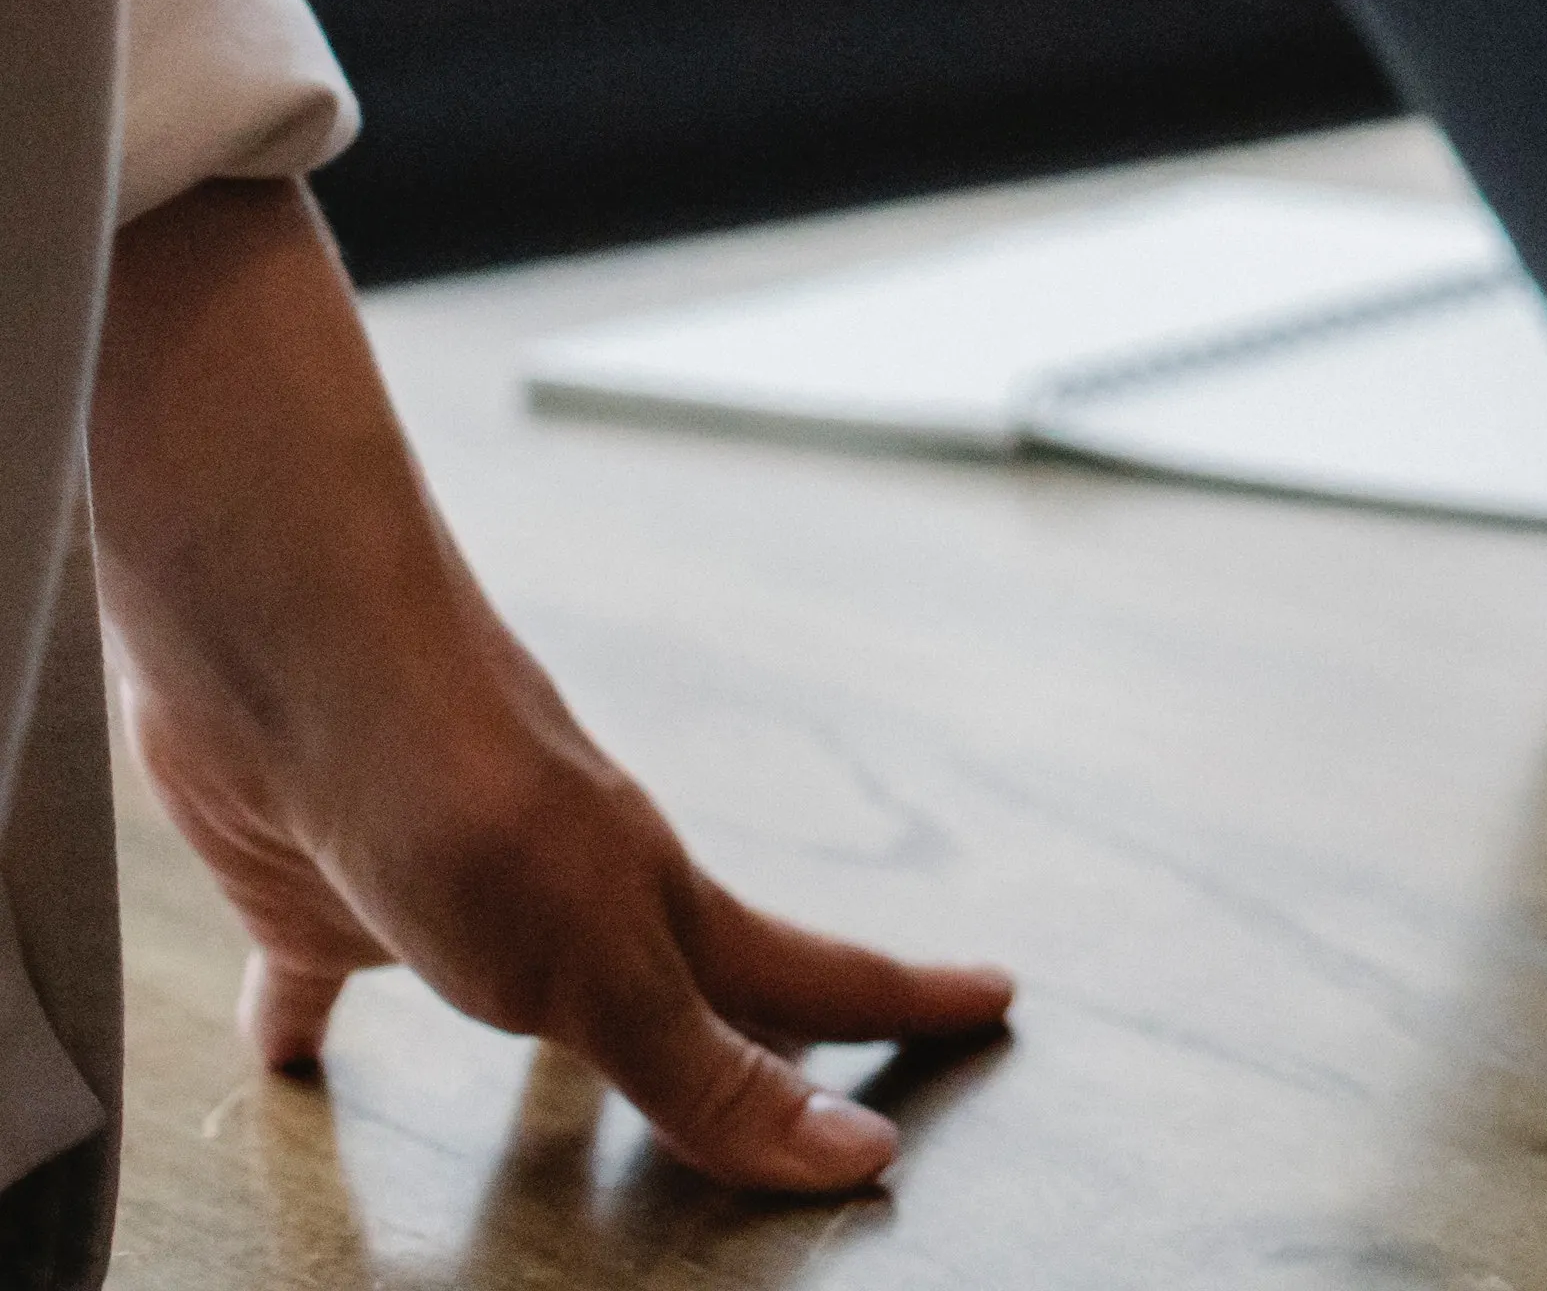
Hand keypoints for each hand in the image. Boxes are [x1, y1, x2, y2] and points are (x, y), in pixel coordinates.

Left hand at [91, 180, 1012, 1191]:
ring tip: (576, 1093)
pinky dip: (315, 1016)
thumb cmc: (458, 787)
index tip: (991, 1000)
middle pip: (694, 983)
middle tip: (823, 1063)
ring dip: (568, 1043)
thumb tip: (855, 1154)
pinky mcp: (332, 888)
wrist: (294, 655)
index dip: (906, 1003)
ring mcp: (457, 889)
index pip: (812, 976)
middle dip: (766, 1028)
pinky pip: (327, 971)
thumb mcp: (602, 967)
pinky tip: (293, 1047)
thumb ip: (710, 1069)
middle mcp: (577, 899)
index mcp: (658, 911)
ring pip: (534, 985)